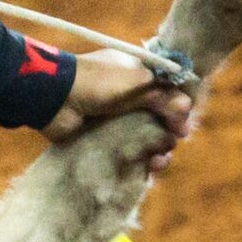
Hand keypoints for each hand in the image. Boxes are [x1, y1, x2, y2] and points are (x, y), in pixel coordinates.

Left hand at [44, 48, 197, 162]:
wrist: (54, 98)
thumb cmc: (95, 82)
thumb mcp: (134, 83)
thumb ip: (162, 96)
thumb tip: (187, 109)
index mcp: (138, 76)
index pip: (168, 92)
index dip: (179, 108)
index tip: (183, 123)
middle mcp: (131, 97)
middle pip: (162, 118)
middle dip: (171, 132)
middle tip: (173, 141)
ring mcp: (119, 120)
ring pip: (149, 138)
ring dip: (160, 149)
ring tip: (159, 159)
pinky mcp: (107, 140)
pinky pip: (132, 152)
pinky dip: (143, 160)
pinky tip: (149, 166)